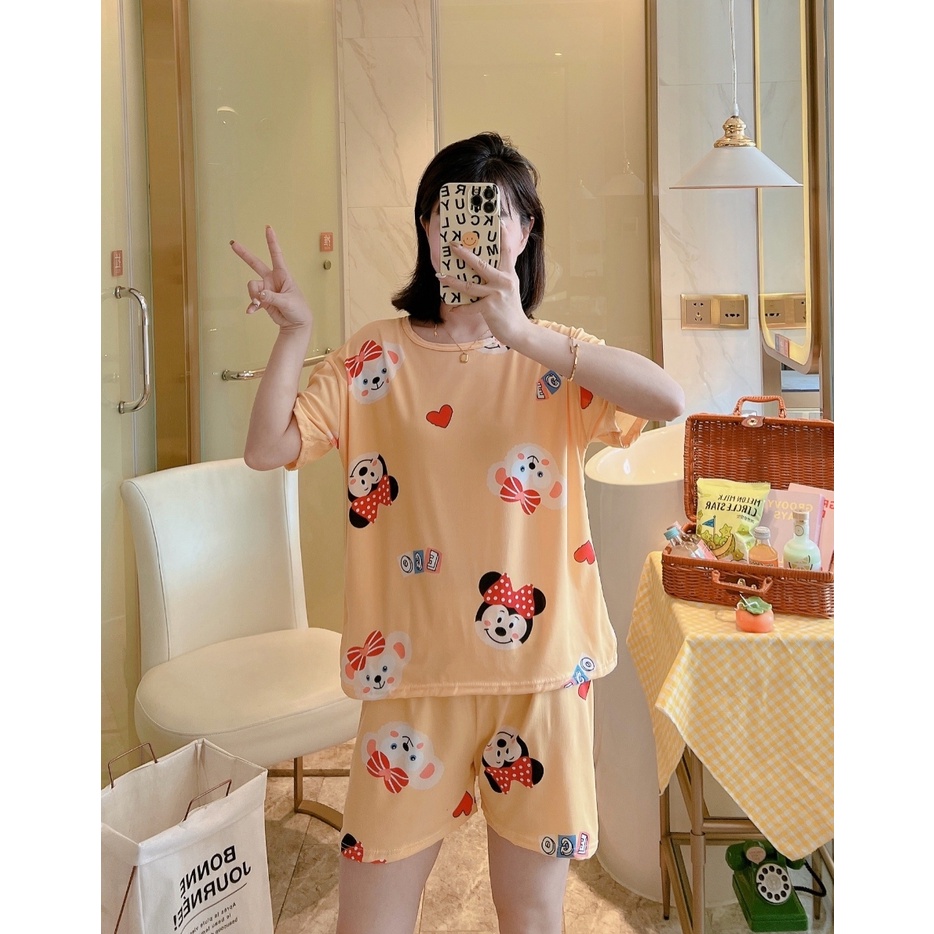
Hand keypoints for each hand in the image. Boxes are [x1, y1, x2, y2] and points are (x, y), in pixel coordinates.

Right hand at [230, 226, 311, 330]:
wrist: (297, 324)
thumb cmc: (298, 310)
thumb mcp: (288, 302)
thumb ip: (273, 297)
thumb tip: (260, 294)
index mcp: (282, 275)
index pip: (276, 255)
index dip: (271, 241)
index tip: (268, 228)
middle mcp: (272, 280)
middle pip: (256, 264)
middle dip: (244, 254)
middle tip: (233, 244)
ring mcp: (267, 290)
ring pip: (252, 286)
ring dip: (252, 295)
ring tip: (258, 303)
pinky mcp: (263, 300)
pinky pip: (252, 300)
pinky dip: (251, 305)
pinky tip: (251, 311)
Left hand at [439, 219, 530, 342]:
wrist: (518, 330)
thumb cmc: (510, 309)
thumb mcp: (509, 289)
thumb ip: (500, 277)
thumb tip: (483, 268)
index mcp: (509, 274)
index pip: (506, 251)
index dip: (503, 236)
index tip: (500, 222)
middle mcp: (503, 281)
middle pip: (480, 264)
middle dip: (464, 253)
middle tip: (452, 245)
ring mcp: (496, 294)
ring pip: (469, 285)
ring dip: (452, 281)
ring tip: (441, 276)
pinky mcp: (490, 308)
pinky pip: (470, 306)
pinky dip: (460, 308)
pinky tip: (452, 308)